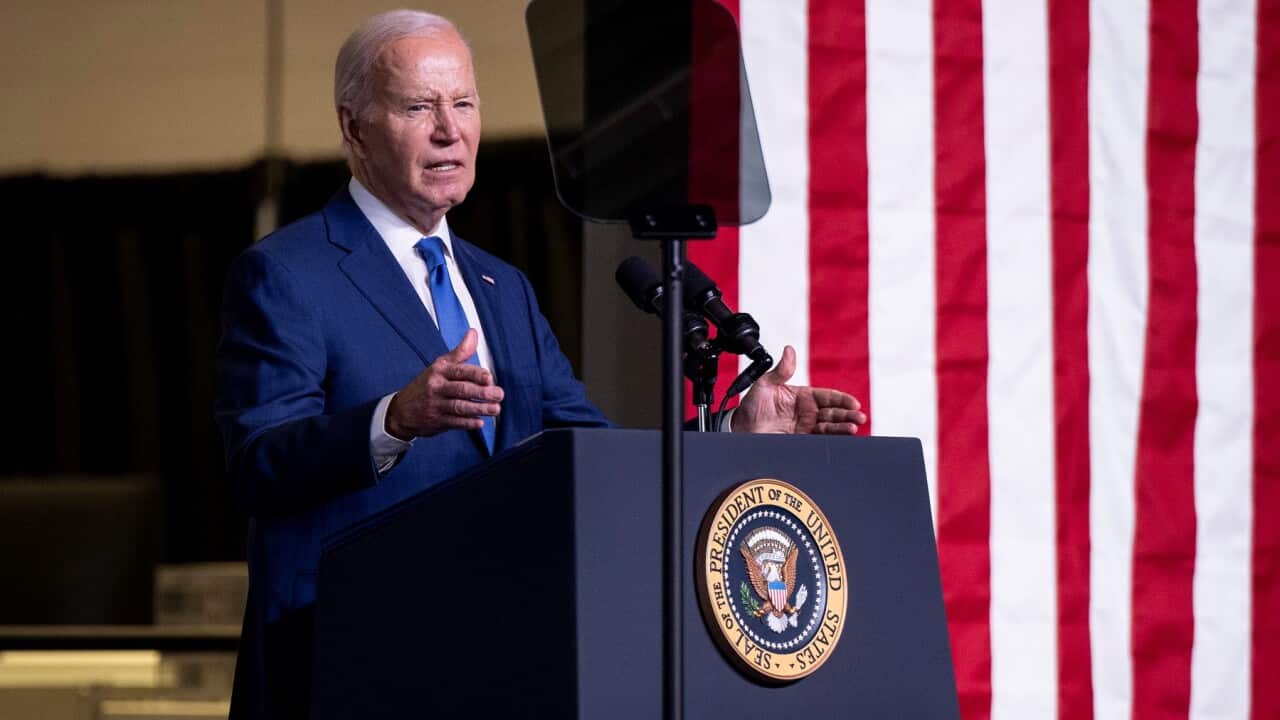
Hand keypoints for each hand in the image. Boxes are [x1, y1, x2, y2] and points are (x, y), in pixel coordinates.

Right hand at [385, 329, 502, 438]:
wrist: (401, 410)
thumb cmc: (426, 384)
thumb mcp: (440, 365)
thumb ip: (460, 351)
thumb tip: (473, 333)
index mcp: (439, 371)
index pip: (459, 371)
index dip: (475, 374)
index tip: (489, 377)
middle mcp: (437, 387)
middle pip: (461, 389)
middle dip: (482, 393)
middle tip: (499, 394)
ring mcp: (436, 405)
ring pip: (459, 406)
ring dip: (479, 408)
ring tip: (495, 409)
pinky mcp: (437, 421)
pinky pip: (454, 422)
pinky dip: (467, 423)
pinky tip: (480, 422)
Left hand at [731, 345, 866, 434]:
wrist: (742, 429)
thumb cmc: (752, 406)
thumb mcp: (765, 384)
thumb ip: (781, 370)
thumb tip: (789, 350)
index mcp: (802, 396)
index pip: (827, 396)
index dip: (841, 400)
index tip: (853, 403)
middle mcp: (807, 411)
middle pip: (833, 412)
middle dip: (848, 414)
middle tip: (859, 417)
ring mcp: (805, 426)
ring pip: (830, 426)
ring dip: (843, 427)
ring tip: (854, 428)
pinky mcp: (801, 440)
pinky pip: (820, 439)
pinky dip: (833, 439)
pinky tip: (842, 438)